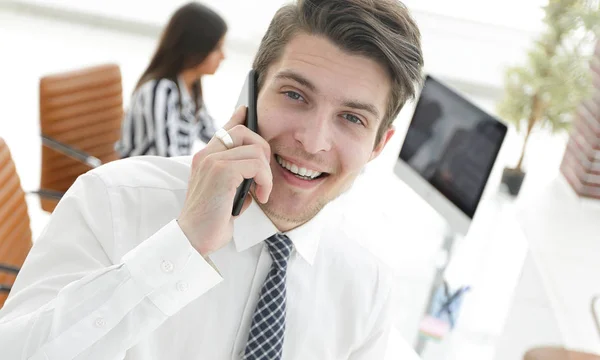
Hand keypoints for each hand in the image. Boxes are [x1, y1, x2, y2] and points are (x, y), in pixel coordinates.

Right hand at [177, 106, 271, 255]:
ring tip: (261, 192)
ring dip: (266, 174)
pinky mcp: (222, 172)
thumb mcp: (226, 193)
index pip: (224, 129)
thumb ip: (237, 177)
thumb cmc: (211, 220)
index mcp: (204, 158)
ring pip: (255, 149)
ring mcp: (212, 161)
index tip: (246, 110)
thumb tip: (257, 170)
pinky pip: (257, 165)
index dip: (238, 117)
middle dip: (262, 150)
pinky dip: (265, 182)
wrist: (193, 238)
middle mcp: (205, 155)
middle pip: (243, 131)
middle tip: (263, 177)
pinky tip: (261, 197)